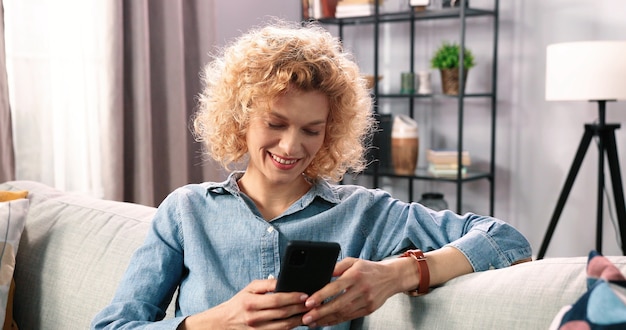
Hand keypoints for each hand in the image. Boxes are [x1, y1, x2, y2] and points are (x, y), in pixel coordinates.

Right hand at [179, 279, 311, 328]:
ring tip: (309, 313)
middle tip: (313, 303)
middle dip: (300, 308)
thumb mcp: (249, 289)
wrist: (224, 322)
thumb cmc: (240, 302)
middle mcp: (254, 318)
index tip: (305, 295)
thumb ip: (266, 284)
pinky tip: (299, 322)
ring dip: (299, 320)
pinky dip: (291, 328)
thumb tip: (284, 280)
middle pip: (283, 314)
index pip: (277, 300)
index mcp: (251, 303)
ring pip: (284, 326)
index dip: (292, 297)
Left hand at [300, 258, 402, 326]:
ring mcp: (366, 301)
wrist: (391, 277)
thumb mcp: (353, 261)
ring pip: (344, 313)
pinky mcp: (369, 309)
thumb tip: (322, 274)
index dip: (321, 296)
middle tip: (306, 317)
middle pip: (338, 304)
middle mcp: (362, 289)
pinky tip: (326, 322)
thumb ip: (337, 267)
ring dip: (326, 319)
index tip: (308, 302)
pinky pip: (350, 317)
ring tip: (312, 322)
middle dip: (320, 312)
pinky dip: (336, 321)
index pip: (335, 287)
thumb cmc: (368, 268)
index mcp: (356, 275)